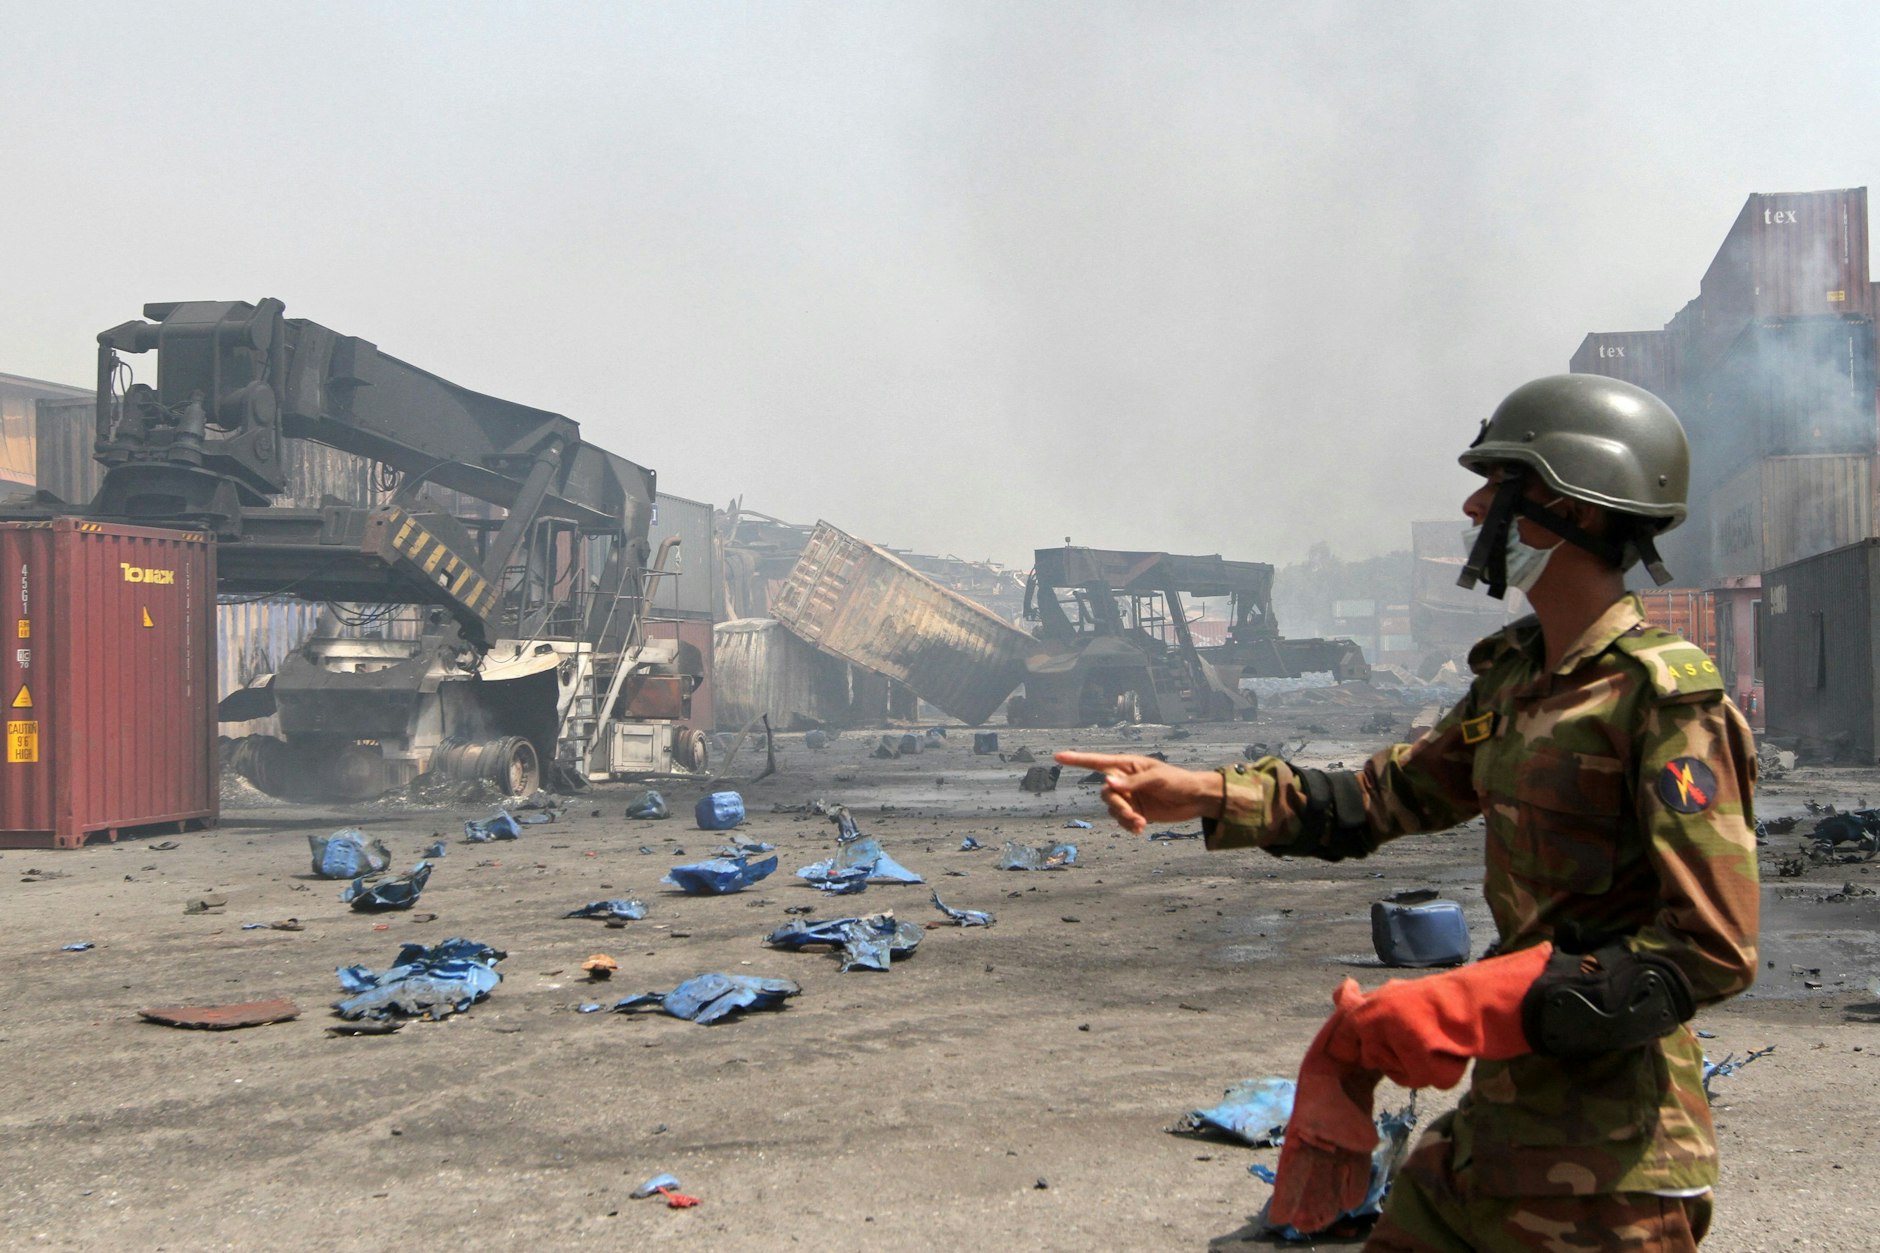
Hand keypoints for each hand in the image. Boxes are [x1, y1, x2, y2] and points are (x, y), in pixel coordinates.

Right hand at [1053, 751, 1223, 833]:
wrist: (1195, 799)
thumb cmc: (1179, 781)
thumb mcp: (1157, 778)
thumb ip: (1133, 782)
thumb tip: (1109, 784)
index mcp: (1127, 765)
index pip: (1098, 762)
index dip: (1077, 760)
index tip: (1058, 757)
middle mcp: (1124, 781)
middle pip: (1106, 794)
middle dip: (1117, 806)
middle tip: (1133, 816)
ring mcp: (1129, 797)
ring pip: (1112, 809)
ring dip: (1124, 818)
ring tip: (1141, 824)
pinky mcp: (1135, 812)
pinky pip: (1122, 820)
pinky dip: (1128, 825)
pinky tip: (1140, 828)